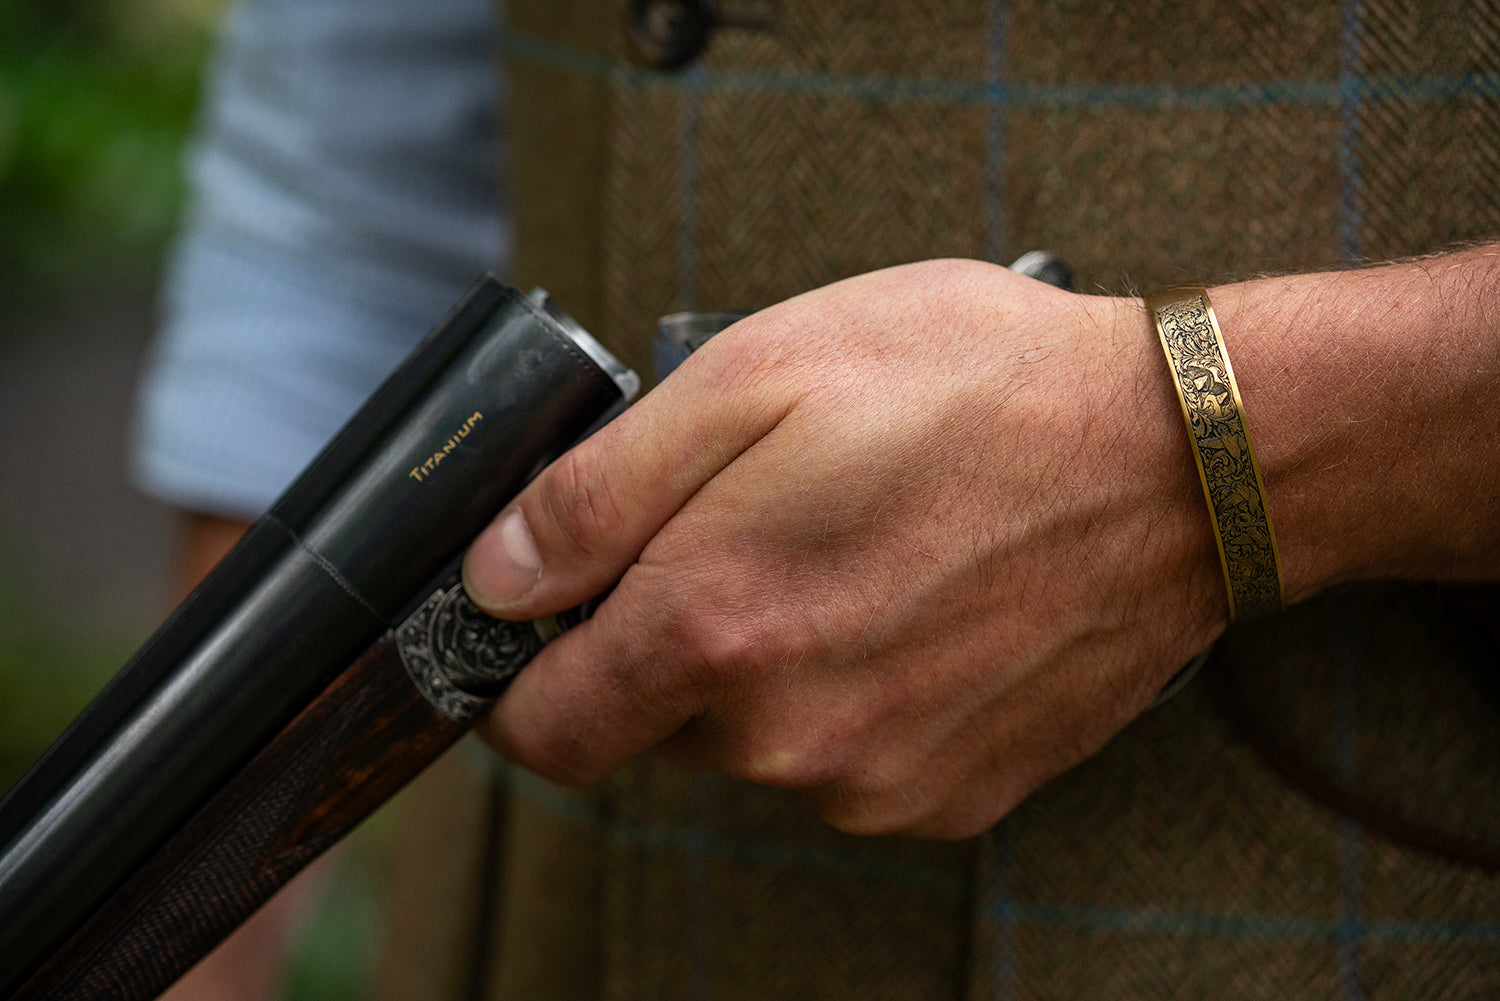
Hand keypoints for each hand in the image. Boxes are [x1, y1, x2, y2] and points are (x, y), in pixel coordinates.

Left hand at [460, 259, 1232, 837]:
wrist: (1181, 460)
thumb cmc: (972, 388)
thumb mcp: (754, 378)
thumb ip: (596, 496)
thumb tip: (492, 582)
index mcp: (712, 632)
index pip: (542, 731)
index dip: (523, 673)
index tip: (556, 614)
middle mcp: (785, 739)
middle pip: (654, 722)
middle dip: (669, 635)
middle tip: (757, 521)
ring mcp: (875, 781)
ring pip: (756, 741)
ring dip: (770, 662)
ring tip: (857, 547)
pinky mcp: (952, 796)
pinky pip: (848, 761)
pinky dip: (854, 695)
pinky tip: (917, 606)